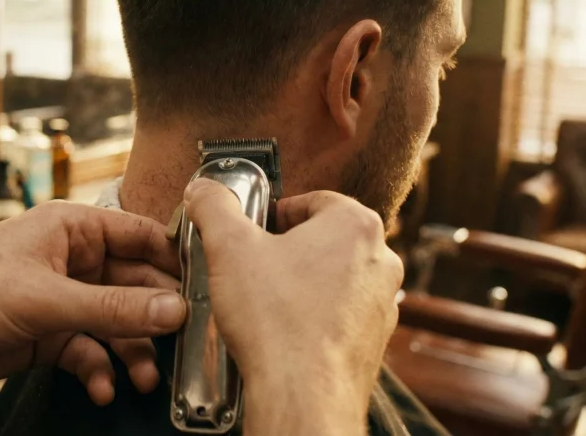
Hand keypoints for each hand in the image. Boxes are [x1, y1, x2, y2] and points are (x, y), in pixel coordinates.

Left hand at [0, 201, 184, 403]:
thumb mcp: (45, 299)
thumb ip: (112, 308)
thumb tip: (171, 310)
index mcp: (73, 229)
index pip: (141, 235)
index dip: (175, 260)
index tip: (207, 288)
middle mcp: (73, 260)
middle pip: (135, 285)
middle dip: (156, 317)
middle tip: (182, 345)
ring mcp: (62, 299)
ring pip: (116, 323)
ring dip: (131, 351)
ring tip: (142, 379)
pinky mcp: (49, 334)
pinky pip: (89, 350)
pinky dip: (97, 369)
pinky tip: (99, 387)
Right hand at [183, 179, 403, 434]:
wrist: (303, 395)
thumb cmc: (277, 321)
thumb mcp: (229, 248)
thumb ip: (214, 207)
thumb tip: (203, 190)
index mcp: (356, 224)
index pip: (310, 200)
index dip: (272, 214)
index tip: (249, 232)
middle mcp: (380, 260)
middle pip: (323, 238)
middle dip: (286, 249)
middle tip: (252, 266)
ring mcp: (382, 303)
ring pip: (332, 277)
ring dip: (300, 283)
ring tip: (264, 301)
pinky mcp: (374, 339)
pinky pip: (338, 315)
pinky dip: (313, 317)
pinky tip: (283, 330)